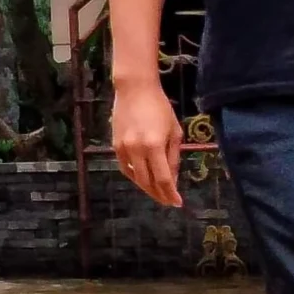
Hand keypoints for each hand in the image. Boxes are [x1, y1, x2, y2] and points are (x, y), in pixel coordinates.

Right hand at [111, 78, 184, 207]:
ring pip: (135, 177)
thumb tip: (173, 179)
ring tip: (157, 193)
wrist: (134, 90)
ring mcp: (123, 148)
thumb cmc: (160, 107)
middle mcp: (137, 150)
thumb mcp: (174, 131)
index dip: (171, 193)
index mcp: (154, 146)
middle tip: (168, 201)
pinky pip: (125, 167)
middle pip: (148, 182)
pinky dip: (135, 176)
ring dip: (147, 188)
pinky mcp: (115, 145)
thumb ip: (173, 156)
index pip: (164, 178)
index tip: (178, 203)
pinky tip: (143, 179)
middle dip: (159, 194)